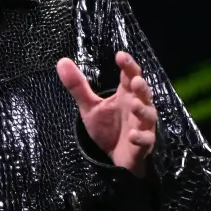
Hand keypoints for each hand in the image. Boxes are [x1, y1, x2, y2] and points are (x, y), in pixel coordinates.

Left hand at [56, 51, 156, 178]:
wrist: (113, 156)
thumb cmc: (106, 127)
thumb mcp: (89, 106)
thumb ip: (78, 86)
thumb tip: (62, 61)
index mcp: (125, 95)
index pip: (129, 76)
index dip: (127, 65)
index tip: (120, 55)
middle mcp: (136, 106)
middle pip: (143, 93)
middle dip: (141, 86)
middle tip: (135, 79)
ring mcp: (143, 125)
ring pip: (148, 115)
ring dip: (142, 110)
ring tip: (134, 105)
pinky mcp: (144, 143)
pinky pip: (145, 140)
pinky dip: (140, 137)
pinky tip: (132, 135)